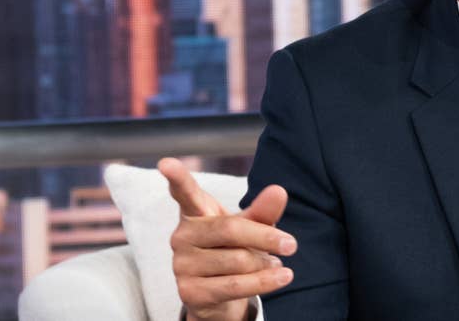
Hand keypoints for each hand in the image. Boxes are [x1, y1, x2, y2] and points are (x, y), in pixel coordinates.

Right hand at [159, 157, 295, 320]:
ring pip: (238, 260)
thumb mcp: (250, 226)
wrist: (221, 295)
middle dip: (266, 237)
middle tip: (292, 244)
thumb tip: (279, 191)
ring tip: (274, 263)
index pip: (186, 193)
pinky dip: (264, 282)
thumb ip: (263, 210)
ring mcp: (182, 265)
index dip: (177, 178)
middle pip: (231, 229)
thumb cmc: (234, 250)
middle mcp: (182, 236)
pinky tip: (281, 277)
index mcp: (196, 212)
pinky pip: (235, 285)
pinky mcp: (189, 292)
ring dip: (265, 263)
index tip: (166, 163)